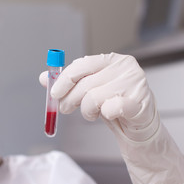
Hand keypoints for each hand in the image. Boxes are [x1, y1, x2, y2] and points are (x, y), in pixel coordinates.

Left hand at [39, 53, 183, 183]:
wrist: (137, 124)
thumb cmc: (112, 103)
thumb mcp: (88, 90)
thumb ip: (68, 82)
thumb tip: (43, 78)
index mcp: (111, 59)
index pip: (82, 64)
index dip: (64, 79)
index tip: (54, 94)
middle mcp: (124, 67)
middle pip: (85, 83)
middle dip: (69, 100)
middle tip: (65, 108)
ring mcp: (134, 83)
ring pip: (93, 98)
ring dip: (86, 111)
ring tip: (91, 113)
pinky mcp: (140, 101)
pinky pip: (110, 108)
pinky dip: (104, 115)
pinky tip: (108, 114)